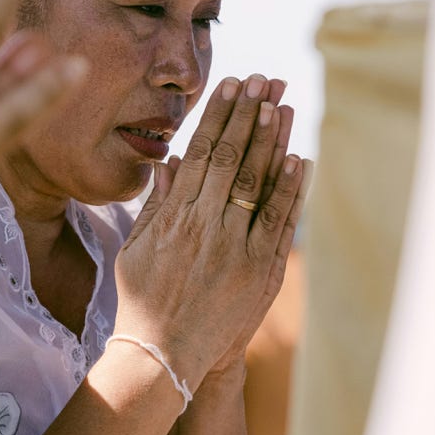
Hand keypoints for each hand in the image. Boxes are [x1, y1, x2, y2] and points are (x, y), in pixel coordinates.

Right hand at [114, 74, 303, 389]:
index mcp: (175, 217)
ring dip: (272, 139)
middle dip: (249, 114)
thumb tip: (172, 160)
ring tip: (282, 102)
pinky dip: (289, 189)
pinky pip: (278, 222)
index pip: (202, 153)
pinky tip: (297, 157)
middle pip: (233, 158)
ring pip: (258, 182)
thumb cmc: (144, 301)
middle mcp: (207, 226)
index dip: (218, 116)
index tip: (231, 85)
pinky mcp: (261, 272)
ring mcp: (237, 249)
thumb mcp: (136, 249)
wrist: (165, 355)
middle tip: (264, 79)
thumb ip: (156, 204)